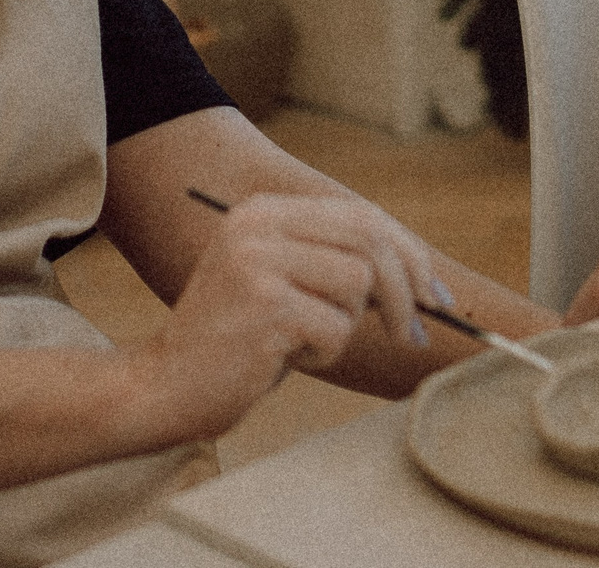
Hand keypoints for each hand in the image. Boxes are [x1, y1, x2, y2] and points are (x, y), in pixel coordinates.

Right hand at [150, 194, 444, 436]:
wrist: (164, 387)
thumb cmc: (236, 344)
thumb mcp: (285, 284)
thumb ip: (335, 264)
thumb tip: (421, 275)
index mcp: (265, 211)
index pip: (363, 216)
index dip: (409, 254)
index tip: (433, 295)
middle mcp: (260, 224)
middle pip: (370, 241)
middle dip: (404, 291)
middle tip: (411, 334)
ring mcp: (259, 261)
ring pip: (358, 285)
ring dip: (345, 327)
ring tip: (303, 342)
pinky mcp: (264, 305)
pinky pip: (335, 328)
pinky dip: (322, 354)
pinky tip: (282, 359)